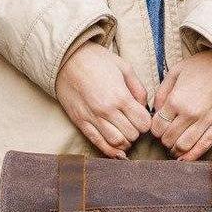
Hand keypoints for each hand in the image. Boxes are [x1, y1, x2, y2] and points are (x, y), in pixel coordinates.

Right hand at [56, 42, 150, 157]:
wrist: (66, 60)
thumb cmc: (97, 61)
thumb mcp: (124, 67)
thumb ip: (138, 89)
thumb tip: (144, 107)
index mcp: (120, 96)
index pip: (143, 123)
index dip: (146, 122)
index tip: (142, 117)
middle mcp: (107, 110)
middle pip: (132, 135)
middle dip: (136, 131)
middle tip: (132, 124)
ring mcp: (93, 118)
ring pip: (117, 143)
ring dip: (124, 141)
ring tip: (124, 133)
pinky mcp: (81, 123)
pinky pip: (98, 144)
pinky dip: (110, 150)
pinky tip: (116, 148)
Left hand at [150, 50, 211, 160]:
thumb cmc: (202, 67)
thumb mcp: (176, 72)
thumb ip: (161, 93)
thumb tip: (155, 112)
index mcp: (176, 100)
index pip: (157, 127)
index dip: (155, 130)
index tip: (159, 128)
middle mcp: (190, 114)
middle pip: (169, 139)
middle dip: (165, 141)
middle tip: (167, 137)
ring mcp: (206, 121)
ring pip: (184, 147)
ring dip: (176, 150)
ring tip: (175, 147)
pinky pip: (204, 147)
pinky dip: (192, 156)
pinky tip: (185, 158)